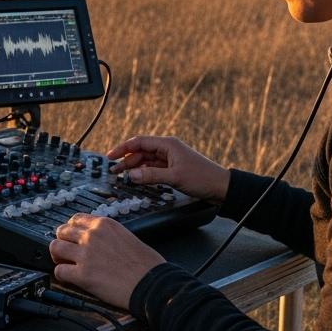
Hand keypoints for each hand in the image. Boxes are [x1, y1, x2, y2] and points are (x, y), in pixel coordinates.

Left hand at [49, 214, 165, 309]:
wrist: (152, 284)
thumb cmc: (147, 265)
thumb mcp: (128, 236)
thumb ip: (109, 235)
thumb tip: (99, 241)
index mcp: (104, 225)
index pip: (75, 219)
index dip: (71, 230)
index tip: (72, 238)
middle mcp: (92, 236)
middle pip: (62, 232)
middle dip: (62, 242)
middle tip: (66, 253)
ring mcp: (86, 255)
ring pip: (55, 248)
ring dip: (58, 257)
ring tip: (65, 264)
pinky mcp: (83, 275)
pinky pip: (59, 271)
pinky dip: (61, 276)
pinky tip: (69, 279)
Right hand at [106, 135, 229, 203]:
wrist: (221, 187)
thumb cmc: (202, 178)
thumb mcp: (174, 177)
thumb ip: (151, 176)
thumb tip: (131, 175)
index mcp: (168, 144)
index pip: (139, 142)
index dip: (123, 148)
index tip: (110, 156)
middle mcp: (168, 149)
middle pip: (141, 152)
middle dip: (126, 160)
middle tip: (114, 170)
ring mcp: (170, 159)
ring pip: (146, 161)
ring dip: (135, 168)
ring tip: (123, 176)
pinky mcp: (173, 169)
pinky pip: (153, 169)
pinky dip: (144, 173)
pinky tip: (138, 179)